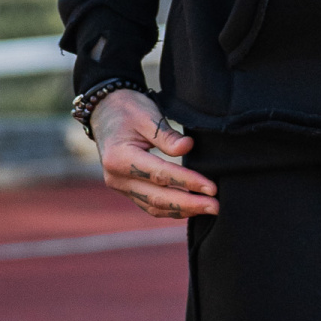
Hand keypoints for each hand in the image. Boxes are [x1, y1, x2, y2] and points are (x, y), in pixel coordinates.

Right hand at [91, 87, 218, 221]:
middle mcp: (117, 177)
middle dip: (189, 204)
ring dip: (183, 210)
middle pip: (157, 198)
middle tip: (216, 207)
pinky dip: (171, 209)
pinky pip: (150, 205)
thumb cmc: (127, 110)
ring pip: (154, 206)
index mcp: (120, 158)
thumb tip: (187, 147)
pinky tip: (192, 208)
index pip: (160, 174)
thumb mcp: (147, 116)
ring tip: (209, 209)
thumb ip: (166, 135)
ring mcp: (121, 186)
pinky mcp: (127, 190)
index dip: (187, 182)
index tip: (211, 187)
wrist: (105, 112)